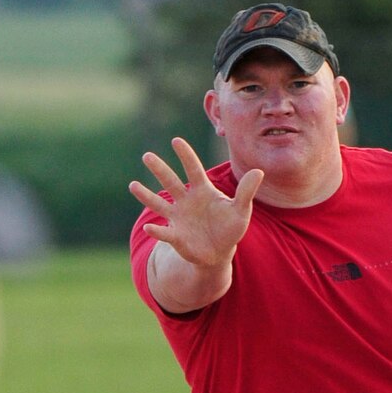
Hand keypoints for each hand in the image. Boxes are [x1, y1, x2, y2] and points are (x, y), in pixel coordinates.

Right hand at [129, 137, 262, 271]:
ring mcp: (178, 217)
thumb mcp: (241, 210)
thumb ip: (246, 191)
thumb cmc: (230, 228)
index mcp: (203, 190)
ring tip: (132, 185)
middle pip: (171, 182)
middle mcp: (186, 200)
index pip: (193, 169)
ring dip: (146, 195)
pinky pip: (164, 231)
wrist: (220, 251)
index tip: (176, 140)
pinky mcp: (175, 235)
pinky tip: (149, 227)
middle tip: (147, 156)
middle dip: (160, 169)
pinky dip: (157, 230)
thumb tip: (259, 171)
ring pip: (159, 203)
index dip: (186, 155)